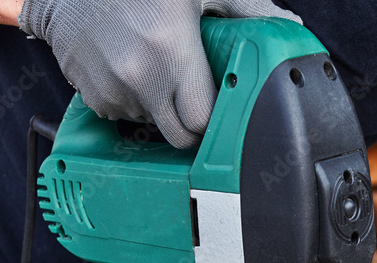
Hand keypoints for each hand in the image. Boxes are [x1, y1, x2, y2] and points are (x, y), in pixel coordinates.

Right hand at [19, 0, 300, 147]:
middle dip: (189, 123)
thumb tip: (288, 27)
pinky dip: (127, 99)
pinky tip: (128, 67)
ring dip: (156, 107)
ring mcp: (110, 87)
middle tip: (191, 98)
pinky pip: (118, 114)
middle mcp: (138, 75)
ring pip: (148, 124)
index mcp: (170, 49)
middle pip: (177, 135)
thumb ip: (245, 9)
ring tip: (153, 68)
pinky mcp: (88, 93)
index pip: (201, 119)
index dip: (212, 117)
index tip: (215, 104)